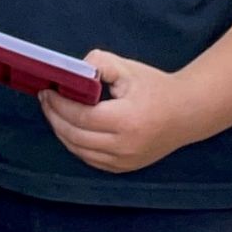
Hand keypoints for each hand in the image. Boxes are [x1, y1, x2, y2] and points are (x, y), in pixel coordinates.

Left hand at [38, 51, 197, 172]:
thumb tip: (71, 72)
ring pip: (80, 151)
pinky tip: (69, 127)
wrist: (187, 113)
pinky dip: (75, 144)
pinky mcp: (125, 168)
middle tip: (45, 98)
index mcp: (126, 121)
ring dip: (61, 131)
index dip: (58, 104)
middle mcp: (124, 146)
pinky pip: (91, 159)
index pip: (81, 117)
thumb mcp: (126, 68)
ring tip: (53, 111)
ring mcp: (125, 161)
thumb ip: (97, 64)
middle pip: (76, 136)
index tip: (47, 90)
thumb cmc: (155, 87)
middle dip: (54, 116)